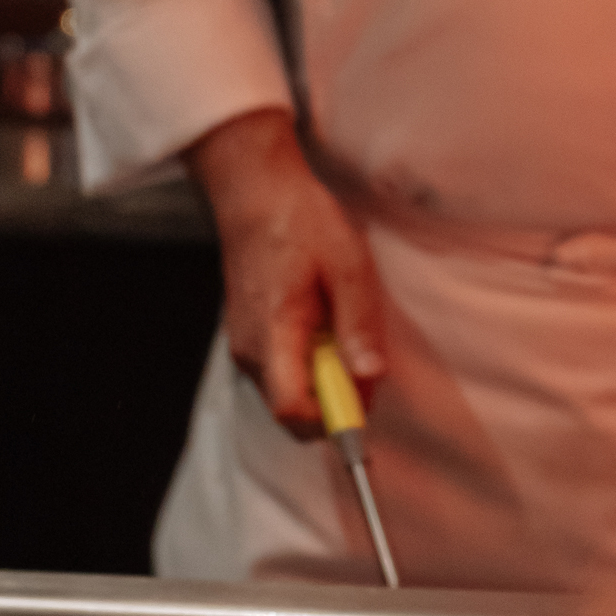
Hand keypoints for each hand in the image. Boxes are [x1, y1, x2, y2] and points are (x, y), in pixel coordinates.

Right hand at [184, 108, 384, 436]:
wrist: (255, 193)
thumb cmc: (301, 222)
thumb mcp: (348, 265)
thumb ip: (358, 324)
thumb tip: (370, 376)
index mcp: (274, 332)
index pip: (292, 409)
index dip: (332, 421)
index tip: (365, 408)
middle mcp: (251, 349)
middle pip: (294, 413)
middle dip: (336, 404)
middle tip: (365, 364)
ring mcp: (246, 346)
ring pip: (289, 394)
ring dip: (325, 382)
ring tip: (345, 334)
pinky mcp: (251, 340)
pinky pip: (284, 373)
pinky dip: (311, 366)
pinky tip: (327, 328)